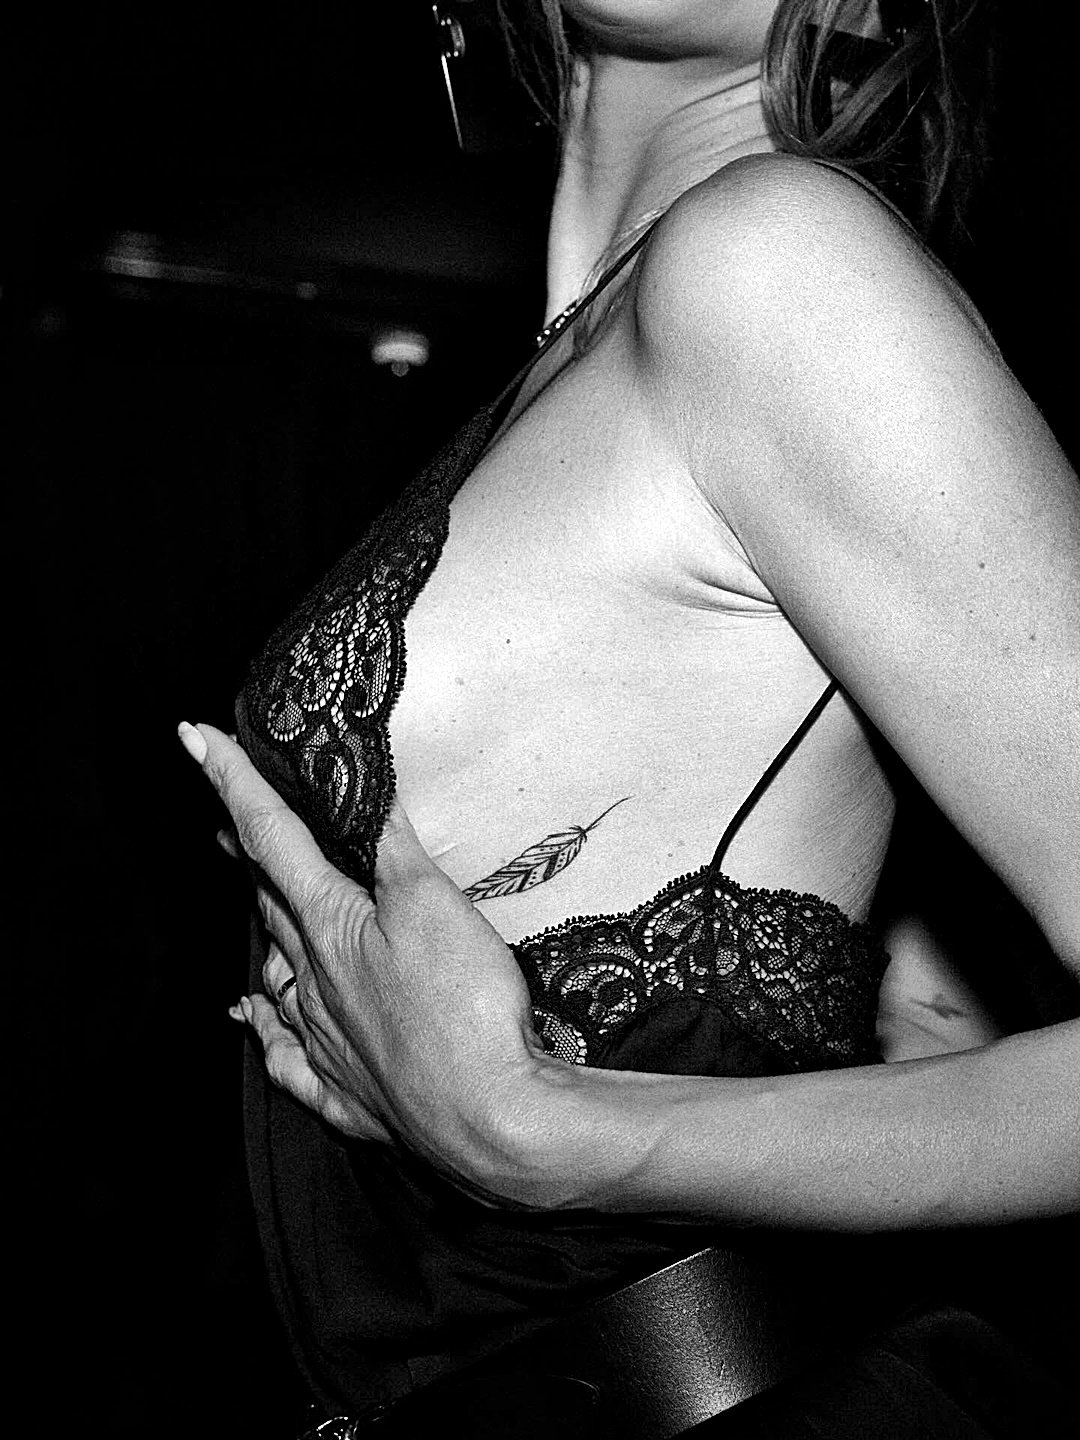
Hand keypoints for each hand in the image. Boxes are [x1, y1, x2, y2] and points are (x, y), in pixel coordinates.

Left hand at [179, 721, 548, 1201]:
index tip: (193, 737)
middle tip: (226, 814)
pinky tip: (249, 1017)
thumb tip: (362, 794)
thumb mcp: (435, 904)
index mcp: (331, 926)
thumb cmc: (462, 1006)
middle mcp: (313, 981)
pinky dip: (264, 1029)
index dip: (232, 782)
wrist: (489, 1117)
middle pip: (268, 902)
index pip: (270, 837)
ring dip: (259, 930)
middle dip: (246, 851)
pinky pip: (287, 1055)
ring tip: (246, 900)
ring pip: (275, 973)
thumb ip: (394, 850)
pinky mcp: (348, 1089)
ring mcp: (325, 1039)